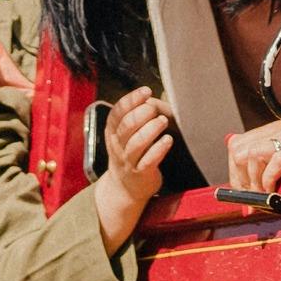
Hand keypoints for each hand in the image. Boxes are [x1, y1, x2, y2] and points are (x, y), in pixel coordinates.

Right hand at [90, 87, 174, 247]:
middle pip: (126, 126)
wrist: (125, 189)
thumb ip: (133, 116)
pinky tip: (168, 140)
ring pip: (137, 143)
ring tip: (163, 121)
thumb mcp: (123, 135)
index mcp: (112, 132)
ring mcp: (128, 161)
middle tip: (155, 108)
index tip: (146, 91)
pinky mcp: (141, 173)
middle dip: (142, 113)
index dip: (131, 100)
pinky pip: (148, 161)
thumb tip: (151, 97)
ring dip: (151, 129)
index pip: (117, 112)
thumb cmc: (129, 155)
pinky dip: (159, 149)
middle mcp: (118, 145)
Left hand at [225, 120, 280, 191]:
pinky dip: (269, 181)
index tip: (241, 188)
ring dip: (254, 181)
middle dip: (240, 178)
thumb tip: (247, 189)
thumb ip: (267, 163)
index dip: (235, 170)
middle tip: (250, 195)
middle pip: (239, 150)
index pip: (237, 145)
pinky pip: (273, 164)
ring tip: (263, 193)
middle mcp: (277, 131)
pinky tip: (275, 190)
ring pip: (251, 155)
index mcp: (273, 130)